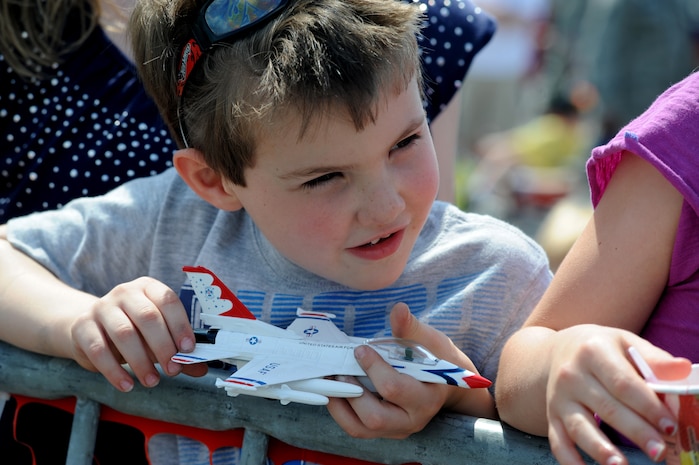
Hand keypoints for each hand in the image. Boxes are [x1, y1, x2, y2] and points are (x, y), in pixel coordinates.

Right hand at [69, 277, 204, 391]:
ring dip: (141, 361)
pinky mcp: (82, 327)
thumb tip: (202, 367)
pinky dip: (114, 371)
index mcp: (148, 288)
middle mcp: (125, 293)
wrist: (90, 327)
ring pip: (124, 333)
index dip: (180, 325)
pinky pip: (99, 350)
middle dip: (163, 346)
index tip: (188, 349)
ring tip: (152, 381)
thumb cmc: (134, 330)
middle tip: (173, 370)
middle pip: (148, 317)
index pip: (168, 300)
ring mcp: (102, 308)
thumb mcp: (158, 334)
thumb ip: (178, 349)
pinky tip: (127, 384)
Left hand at [326, 303, 494, 437]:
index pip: (394, 388)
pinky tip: (334, 391)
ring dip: (340, 405)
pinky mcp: (384, 431)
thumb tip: (398, 309)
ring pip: (361, 429)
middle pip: (375, 418)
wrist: (444, 383)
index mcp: (426, 397)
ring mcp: (397, 429)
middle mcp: (412, 419)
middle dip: (352, 392)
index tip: (360, 349)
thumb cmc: (436, 358)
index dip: (373, 368)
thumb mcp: (429, 340)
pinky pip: (357, 429)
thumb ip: (411, 327)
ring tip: (330, 382)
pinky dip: (341, 411)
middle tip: (339, 370)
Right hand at [545, 325, 689, 464]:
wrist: (560, 349)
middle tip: (659, 451)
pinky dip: (569, 460)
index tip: (669, 425)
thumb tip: (683, 370)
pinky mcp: (552, 416)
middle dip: (635, 432)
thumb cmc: (601, 348)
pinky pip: (558, 441)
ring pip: (580, 427)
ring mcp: (559, 398)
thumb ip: (655, 359)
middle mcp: (571, 375)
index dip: (648, 406)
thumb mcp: (625, 343)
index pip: (624, 383)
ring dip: (600, 449)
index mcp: (593, 352)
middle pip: (606, 408)